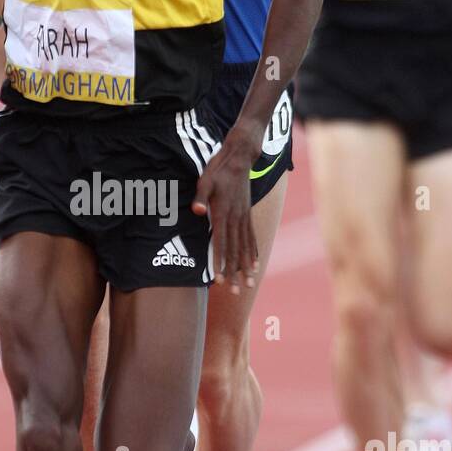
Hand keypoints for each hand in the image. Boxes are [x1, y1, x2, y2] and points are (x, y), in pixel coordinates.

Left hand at [191, 141, 257, 291]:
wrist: (239, 158)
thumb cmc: (218, 169)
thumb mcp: (204, 180)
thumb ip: (200, 197)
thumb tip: (196, 210)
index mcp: (223, 212)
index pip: (220, 243)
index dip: (218, 262)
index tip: (218, 280)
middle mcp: (236, 218)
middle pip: (234, 251)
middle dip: (233, 273)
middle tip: (234, 292)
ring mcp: (244, 217)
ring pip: (245, 248)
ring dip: (245, 268)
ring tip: (248, 285)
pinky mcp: (247, 214)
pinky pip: (251, 238)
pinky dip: (252, 253)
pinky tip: (255, 266)